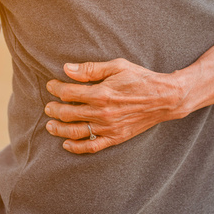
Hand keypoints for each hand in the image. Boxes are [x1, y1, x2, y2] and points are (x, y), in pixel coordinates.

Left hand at [44, 59, 186, 153]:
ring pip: (75, 132)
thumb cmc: (140, 79)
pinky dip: (76, 147)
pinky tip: (67, 144)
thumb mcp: (117, 66)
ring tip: (50, 125)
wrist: (164, 98)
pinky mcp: (115, 138)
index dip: (56, 88)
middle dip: (54, 109)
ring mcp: (108, 128)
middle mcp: (102, 113)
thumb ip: (91, 69)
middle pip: (67, 114)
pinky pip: (92, 146)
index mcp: (101, 93)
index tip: (51, 85)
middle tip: (48, 106)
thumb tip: (67, 69)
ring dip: (59, 129)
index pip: (68, 93)